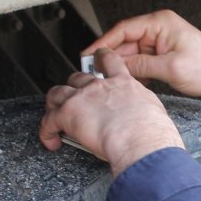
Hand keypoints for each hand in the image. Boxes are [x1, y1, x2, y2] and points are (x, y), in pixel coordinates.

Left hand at [39, 49, 184, 175]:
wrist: (140, 139)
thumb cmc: (152, 131)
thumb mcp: (153, 110)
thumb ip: (140, 106)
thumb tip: (140, 115)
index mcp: (123, 83)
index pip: (108, 60)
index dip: (100, 59)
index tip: (97, 61)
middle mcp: (100, 87)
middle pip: (77, 78)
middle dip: (73, 88)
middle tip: (75, 100)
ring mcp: (81, 98)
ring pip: (57, 93)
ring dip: (54, 104)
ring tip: (54, 115)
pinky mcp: (67, 114)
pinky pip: (48, 121)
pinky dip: (46, 132)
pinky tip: (51, 141)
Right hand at [87, 10, 200, 111]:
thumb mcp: (171, 68)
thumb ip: (142, 66)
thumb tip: (118, 66)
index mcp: (159, 23)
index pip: (123, 30)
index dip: (103, 42)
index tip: (88, 54)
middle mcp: (157, 29)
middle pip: (124, 42)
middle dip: (110, 58)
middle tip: (95, 73)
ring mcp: (159, 41)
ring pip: (130, 53)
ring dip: (122, 67)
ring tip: (110, 81)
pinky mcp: (161, 53)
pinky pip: (140, 61)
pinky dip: (134, 72)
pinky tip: (129, 83)